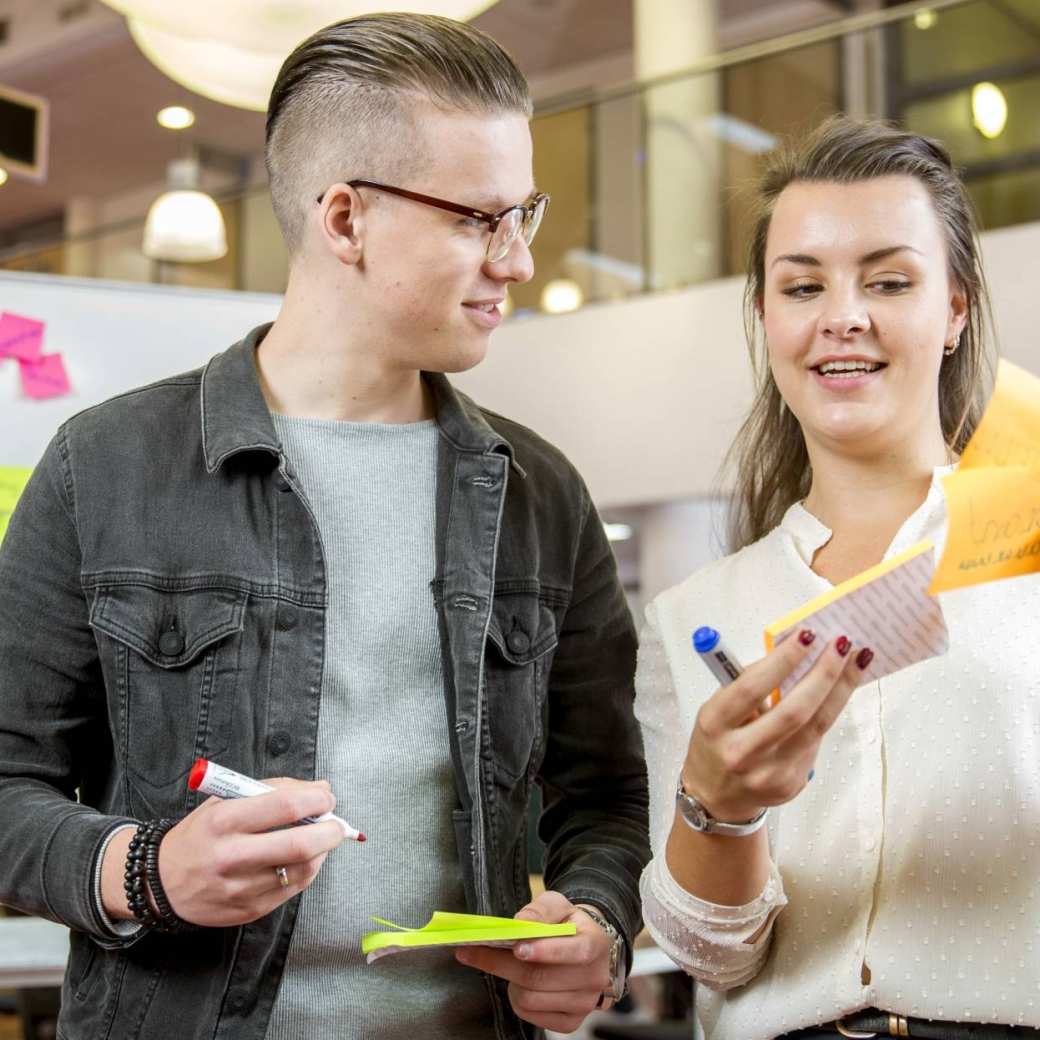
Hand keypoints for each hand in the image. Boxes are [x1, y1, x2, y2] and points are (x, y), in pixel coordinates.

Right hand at [101, 778, 346, 926]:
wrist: (159, 882)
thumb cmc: (201, 834)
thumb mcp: (225, 800)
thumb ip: (273, 790)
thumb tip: (320, 790)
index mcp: (224, 821)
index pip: (285, 806)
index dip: (316, 800)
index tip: (326, 796)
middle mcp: (231, 856)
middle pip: (299, 844)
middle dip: (330, 830)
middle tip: (336, 823)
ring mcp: (240, 888)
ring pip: (302, 870)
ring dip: (322, 852)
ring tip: (321, 839)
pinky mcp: (247, 911)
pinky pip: (292, 889)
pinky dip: (308, 870)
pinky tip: (305, 859)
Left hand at [454, 891, 610, 1034]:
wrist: (586, 949)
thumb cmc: (568, 924)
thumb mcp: (559, 905)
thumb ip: (541, 910)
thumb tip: (520, 922)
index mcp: (596, 945)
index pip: (574, 952)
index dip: (544, 951)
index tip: (516, 947)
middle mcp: (594, 979)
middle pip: (540, 978)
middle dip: (503, 963)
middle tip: (473, 951)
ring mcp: (583, 1005)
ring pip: (531, 999)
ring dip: (510, 980)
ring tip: (508, 964)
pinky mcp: (569, 1023)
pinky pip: (530, 1015)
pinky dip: (516, 998)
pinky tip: (518, 982)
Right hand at [684, 632, 870, 821]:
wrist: (715, 795)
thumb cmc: (717, 739)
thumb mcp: (717, 708)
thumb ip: (750, 682)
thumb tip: (793, 648)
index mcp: (714, 725)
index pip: (751, 688)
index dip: (783, 660)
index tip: (807, 634)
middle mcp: (740, 753)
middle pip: (794, 711)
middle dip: (823, 673)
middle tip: (842, 644)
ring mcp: (769, 773)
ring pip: (816, 726)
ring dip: (841, 688)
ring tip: (857, 660)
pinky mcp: (791, 784)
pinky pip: (816, 741)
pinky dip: (829, 711)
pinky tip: (838, 690)